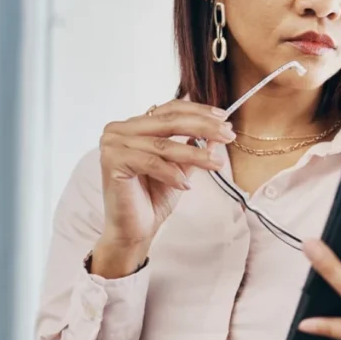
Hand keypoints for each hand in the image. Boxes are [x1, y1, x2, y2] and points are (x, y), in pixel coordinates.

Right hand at [96, 99, 234, 255]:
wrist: (133, 230)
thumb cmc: (153, 199)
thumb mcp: (181, 167)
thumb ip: (195, 146)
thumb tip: (222, 127)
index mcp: (133, 126)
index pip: (169, 109)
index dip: (198, 111)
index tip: (225, 118)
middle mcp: (118, 130)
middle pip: (168, 121)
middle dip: (203, 127)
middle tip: (228, 135)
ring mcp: (112, 144)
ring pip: (163, 144)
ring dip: (195, 154)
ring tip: (217, 163)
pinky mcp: (111, 161)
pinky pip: (151, 162)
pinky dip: (172, 173)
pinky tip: (186, 185)